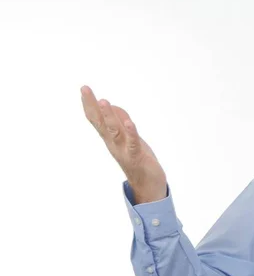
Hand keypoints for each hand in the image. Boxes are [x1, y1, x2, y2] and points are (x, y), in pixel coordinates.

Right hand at [81, 86, 166, 203]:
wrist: (147, 186)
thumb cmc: (138, 160)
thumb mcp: (129, 138)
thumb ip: (121, 123)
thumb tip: (113, 107)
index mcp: (110, 139)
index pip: (97, 120)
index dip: (89, 105)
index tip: (83, 89)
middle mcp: (113, 144)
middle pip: (100, 123)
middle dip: (92, 106)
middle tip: (85, 89)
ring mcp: (124, 150)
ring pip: (114, 131)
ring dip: (109, 116)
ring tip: (103, 101)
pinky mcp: (136, 156)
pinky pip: (132, 143)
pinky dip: (130, 132)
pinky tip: (128, 122)